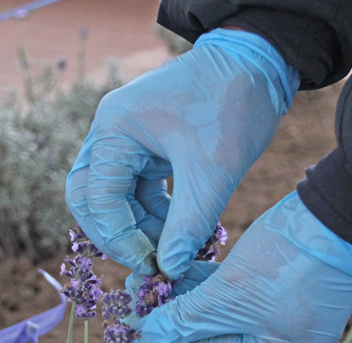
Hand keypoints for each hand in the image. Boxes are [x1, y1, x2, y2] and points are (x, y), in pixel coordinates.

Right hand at [66, 28, 299, 278]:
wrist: (259, 63)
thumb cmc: (233, 105)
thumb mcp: (213, 171)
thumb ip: (188, 224)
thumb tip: (169, 270)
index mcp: (114, 129)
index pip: (96, 197)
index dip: (119, 237)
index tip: (151, 265)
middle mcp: (110, 132)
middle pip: (91, 198)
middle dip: (117, 234)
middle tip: (148, 264)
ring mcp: (126, 139)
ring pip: (115, 198)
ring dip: (139, 228)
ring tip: (172, 251)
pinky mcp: (146, 147)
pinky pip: (137, 190)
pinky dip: (154, 214)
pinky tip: (179, 232)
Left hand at [128, 193, 351, 342]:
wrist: (338, 213)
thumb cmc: (290, 263)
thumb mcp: (232, 296)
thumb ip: (188, 320)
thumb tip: (147, 341)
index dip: (164, 341)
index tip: (128, 326)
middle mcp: (280, 342)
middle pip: (210, 334)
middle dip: (169, 314)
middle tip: (131, 294)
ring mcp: (279, 311)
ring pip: (216, 309)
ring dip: (181, 295)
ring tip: (144, 277)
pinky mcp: (275, 283)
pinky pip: (229, 290)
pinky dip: (201, 282)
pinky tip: (171, 268)